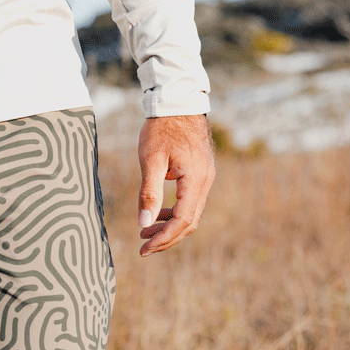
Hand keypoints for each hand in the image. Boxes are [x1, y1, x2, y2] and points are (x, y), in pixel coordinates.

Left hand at [137, 115, 214, 256]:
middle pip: (189, 223)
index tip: (144, 249)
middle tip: (143, 248)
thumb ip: (148, 193)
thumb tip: (143, 224)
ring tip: (145, 233)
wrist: (178, 100)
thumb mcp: (150, 160)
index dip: (163, 239)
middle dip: (166, 239)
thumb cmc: (162, 127)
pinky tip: (158, 214)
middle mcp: (205, 181)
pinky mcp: (201, 173)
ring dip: (169, 227)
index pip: (182, 221)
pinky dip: (175, 213)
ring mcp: (206, 177)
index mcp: (195, 179)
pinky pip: (191, 201)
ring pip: (191, 214)